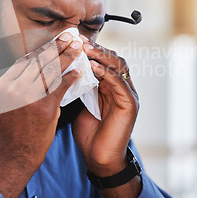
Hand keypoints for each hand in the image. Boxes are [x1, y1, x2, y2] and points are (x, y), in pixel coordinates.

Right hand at [0, 32, 81, 197]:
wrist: (14, 154)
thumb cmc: (8, 132)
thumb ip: (7, 87)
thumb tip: (19, 69)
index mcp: (3, 85)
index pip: (24, 61)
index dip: (40, 50)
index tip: (51, 44)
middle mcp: (15, 88)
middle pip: (39, 60)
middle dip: (56, 46)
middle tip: (68, 36)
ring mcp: (30, 96)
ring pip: (51, 70)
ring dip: (67, 56)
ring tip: (77, 47)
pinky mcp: (45, 107)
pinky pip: (61, 86)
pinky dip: (71, 77)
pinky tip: (79, 72)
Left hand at [73, 36, 138, 176]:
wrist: (99, 158)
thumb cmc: (89, 133)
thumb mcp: (81, 102)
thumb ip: (80, 85)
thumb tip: (66, 67)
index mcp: (110, 85)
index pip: (102, 60)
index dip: (89, 49)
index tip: (72, 40)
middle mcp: (121, 87)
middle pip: (112, 59)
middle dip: (95, 48)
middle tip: (78, 39)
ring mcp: (128, 94)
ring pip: (118, 66)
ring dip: (101, 56)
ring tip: (85, 48)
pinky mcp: (130, 104)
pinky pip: (120, 83)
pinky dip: (107, 73)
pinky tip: (94, 66)